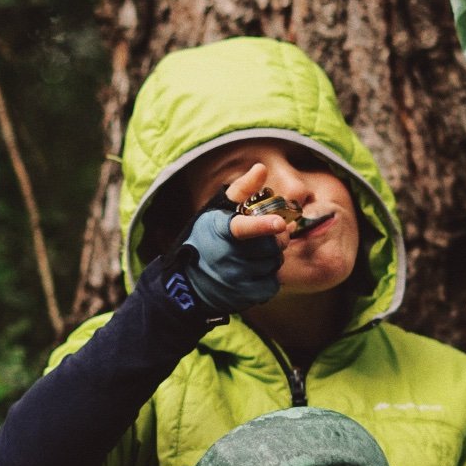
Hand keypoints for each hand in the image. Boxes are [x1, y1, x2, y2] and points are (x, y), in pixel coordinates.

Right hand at [177, 164, 288, 314]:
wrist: (186, 283)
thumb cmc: (205, 239)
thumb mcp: (216, 212)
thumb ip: (241, 190)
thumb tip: (261, 168)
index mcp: (220, 230)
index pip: (243, 228)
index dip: (262, 225)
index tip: (279, 223)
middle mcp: (227, 256)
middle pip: (271, 245)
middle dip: (275, 238)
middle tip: (269, 235)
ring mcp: (235, 279)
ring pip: (274, 264)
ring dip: (271, 257)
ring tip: (254, 255)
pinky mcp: (243, 297)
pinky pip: (272, 284)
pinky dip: (269, 277)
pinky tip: (254, 272)